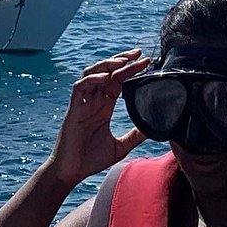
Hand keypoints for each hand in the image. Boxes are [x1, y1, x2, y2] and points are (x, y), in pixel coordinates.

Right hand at [47, 48, 149, 187]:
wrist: (71, 173)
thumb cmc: (91, 160)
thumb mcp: (120, 146)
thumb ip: (135, 135)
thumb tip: (156, 128)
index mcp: (104, 107)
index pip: (118, 81)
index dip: (130, 70)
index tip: (146, 62)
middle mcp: (93, 101)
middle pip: (107, 72)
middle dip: (122, 60)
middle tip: (139, 54)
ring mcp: (83, 104)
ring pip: (92, 74)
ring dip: (107, 64)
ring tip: (123, 61)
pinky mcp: (74, 110)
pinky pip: (80, 88)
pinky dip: (92, 79)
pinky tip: (106, 77)